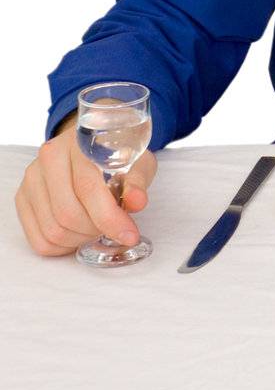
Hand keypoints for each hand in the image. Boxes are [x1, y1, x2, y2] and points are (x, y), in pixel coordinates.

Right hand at [13, 111, 156, 256]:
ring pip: (52, 230)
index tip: (129, 235)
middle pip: (67, 214)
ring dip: (80, 239)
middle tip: (113, 226)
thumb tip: (137, 202)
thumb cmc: (117, 155)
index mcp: (80, 143)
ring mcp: (32, 178)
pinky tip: (79, 234)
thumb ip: (137, 181)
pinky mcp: (22, 197)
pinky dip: (62, 246)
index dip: (110, 218)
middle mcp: (50, 157)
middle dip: (96, 229)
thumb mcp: (137, 161)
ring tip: (97, 226)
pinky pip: (39, 239)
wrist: (91, 145)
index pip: (89, 188)